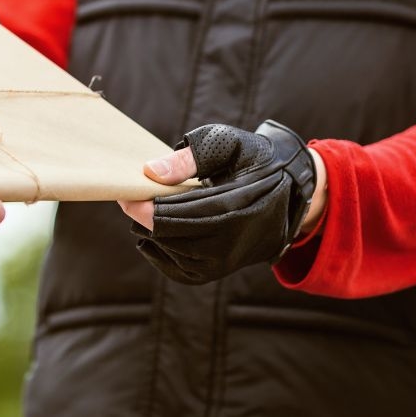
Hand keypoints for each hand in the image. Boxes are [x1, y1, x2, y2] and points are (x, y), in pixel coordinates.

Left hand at [118, 121, 325, 283]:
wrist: (289, 190)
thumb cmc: (252, 160)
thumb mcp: (226, 145)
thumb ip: (189, 158)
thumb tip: (150, 172)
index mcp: (235, 207)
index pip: (176, 215)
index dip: (144, 207)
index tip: (126, 191)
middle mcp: (231, 242)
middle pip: (169, 236)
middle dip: (142, 217)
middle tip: (128, 196)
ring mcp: (225, 262)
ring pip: (170, 253)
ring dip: (151, 232)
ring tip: (145, 209)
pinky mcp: (218, 271)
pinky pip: (178, 269)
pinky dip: (160, 251)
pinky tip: (154, 234)